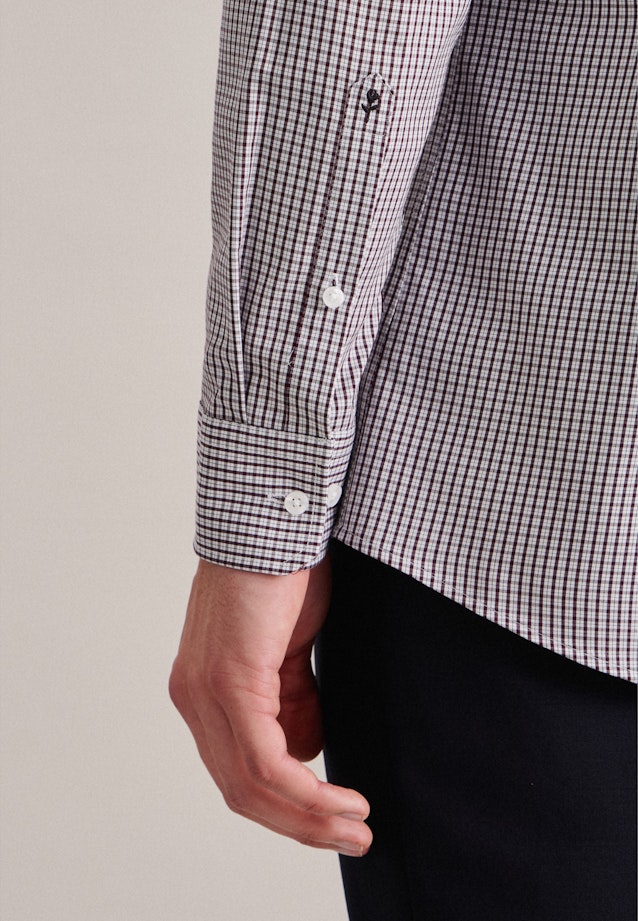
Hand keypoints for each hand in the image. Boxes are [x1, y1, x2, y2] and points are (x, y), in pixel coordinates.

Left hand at [169, 555, 371, 856]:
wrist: (277, 518)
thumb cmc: (286, 572)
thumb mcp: (290, 650)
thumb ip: (293, 697)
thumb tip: (307, 746)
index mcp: (205, 691)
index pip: (238, 772)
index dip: (287, 808)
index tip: (336, 819)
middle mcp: (194, 698)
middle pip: (241, 792)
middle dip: (301, 825)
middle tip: (354, 838)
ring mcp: (205, 692)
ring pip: (250, 786)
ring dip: (309, 818)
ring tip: (357, 825)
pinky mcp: (229, 681)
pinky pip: (265, 761)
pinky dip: (307, 791)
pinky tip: (343, 799)